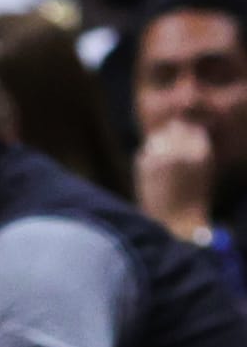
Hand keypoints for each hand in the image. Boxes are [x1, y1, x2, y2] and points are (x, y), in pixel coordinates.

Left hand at [134, 122, 214, 244]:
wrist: (176, 222)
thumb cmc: (190, 198)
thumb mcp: (199, 168)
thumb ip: (189, 146)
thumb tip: (175, 124)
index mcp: (201, 151)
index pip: (190, 128)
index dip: (184, 134)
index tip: (182, 147)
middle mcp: (184, 149)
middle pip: (173, 128)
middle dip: (170, 138)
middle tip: (169, 158)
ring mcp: (164, 154)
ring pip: (157, 138)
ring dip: (157, 148)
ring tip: (162, 169)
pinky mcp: (146, 163)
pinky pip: (144, 152)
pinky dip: (146, 160)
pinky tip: (153, 176)